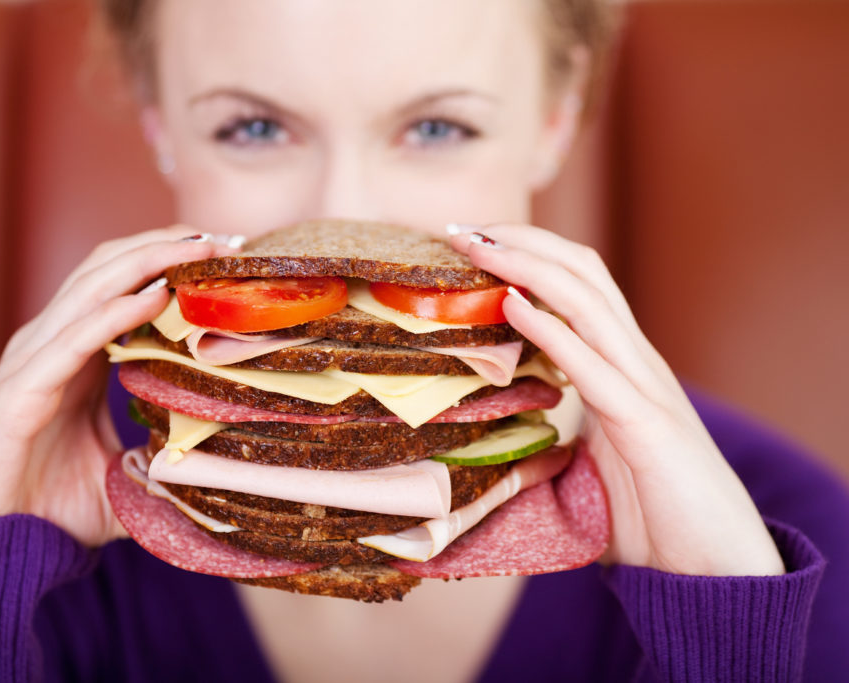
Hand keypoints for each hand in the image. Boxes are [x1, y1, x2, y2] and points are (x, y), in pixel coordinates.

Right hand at [0, 227, 238, 546]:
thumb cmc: (41, 509)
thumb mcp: (118, 480)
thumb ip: (157, 468)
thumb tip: (206, 474)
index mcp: (75, 355)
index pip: (122, 286)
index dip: (168, 262)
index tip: (225, 255)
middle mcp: (52, 344)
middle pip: (109, 269)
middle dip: (166, 246)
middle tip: (224, 237)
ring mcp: (33, 361)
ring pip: (92, 288)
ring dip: (149, 261)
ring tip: (200, 247)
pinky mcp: (21, 390)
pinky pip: (74, 338)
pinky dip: (115, 312)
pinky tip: (155, 296)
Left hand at [451, 225, 783, 575]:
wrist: (714, 571)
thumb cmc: (651, 517)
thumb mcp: (593, 462)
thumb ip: (561, 435)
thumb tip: (508, 440)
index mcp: (623, 367)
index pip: (579, 286)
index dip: (528, 255)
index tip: (470, 243)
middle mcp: (637, 363)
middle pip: (583, 272)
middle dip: (521, 241)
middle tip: (461, 228)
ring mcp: (647, 388)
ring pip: (589, 302)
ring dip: (528, 266)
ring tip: (478, 245)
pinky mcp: (648, 427)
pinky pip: (594, 368)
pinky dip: (551, 332)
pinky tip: (512, 307)